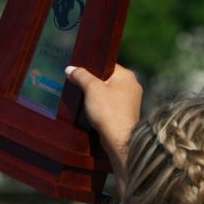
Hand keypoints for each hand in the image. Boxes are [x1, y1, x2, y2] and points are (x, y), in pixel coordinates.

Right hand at [67, 63, 142, 190]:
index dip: (92, 68)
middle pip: (108, 79)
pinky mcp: (127, 113)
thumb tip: (70, 69)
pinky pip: (112, 105)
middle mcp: (132, 86)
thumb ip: (81, 76)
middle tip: (79, 85)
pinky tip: (92, 109)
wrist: (119, 138)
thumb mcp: (91, 88)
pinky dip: (103, 106)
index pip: (108, 65)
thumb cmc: (108, 110)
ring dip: (97, 96)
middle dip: (94, 82)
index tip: (79, 72)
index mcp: (127, 75)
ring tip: (83, 97)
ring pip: (110, 93)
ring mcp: (131, 101)